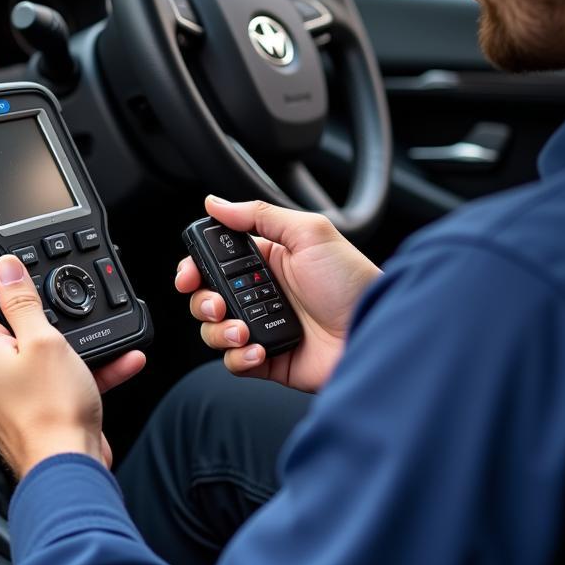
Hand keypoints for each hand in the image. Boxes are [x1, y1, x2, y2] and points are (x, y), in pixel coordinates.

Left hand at [0, 252, 145, 478]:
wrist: (68, 470)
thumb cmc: (53, 411)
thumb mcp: (44, 340)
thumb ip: (21, 300)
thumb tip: (4, 268)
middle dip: (17, 305)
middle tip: (37, 287)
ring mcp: (0, 396)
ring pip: (26, 353)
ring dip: (60, 340)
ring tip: (93, 331)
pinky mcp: (23, 414)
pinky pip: (48, 380)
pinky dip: (77, 368)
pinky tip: (114, 363)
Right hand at [175, 195, 380, 391]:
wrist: (376, 331)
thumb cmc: (353, 281)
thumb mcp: (309, 233)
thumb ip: (259, 215)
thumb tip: (215, 202)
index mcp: (267, 260)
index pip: (215, 261)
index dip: (194, 267)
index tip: (188, 275)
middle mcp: (260, 293)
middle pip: (207, 297)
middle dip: (202, 302)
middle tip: (218, 304)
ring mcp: (263, 326)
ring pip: (215, 331)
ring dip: (219, 331)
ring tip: (244, 330)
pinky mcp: (269, 359)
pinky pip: (235, 362)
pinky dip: (239, 358)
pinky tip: (258, 350)